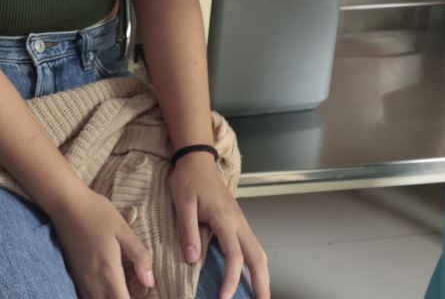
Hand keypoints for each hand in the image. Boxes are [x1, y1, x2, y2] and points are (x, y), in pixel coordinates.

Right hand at [50, 187, 155, 298]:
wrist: (65, 203)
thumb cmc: (96, 213)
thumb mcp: (123, 230)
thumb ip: (139, 256)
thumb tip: (150, 282)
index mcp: (109, 272)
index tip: (145, 295)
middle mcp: (93, 282)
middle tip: (133, 291)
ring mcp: (81, 279)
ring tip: (121, 290)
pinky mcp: (74, 274)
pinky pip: (86, 296)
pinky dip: (98, 297)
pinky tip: (106, 288)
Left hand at [170, 155, 270, 298]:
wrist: (197, 159)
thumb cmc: (188, 179)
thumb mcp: (182, 203)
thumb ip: (188, 231)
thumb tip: (193, 259)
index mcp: (225, 219)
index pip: (235, 255)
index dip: (232, 278)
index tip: (225, 297)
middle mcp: (238, 222)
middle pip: (258, 257)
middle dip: (262, 283)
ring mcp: (241, 222)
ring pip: (259, 252)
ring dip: (262, 275)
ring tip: (261, 295)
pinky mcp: (238, 222)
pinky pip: (252, 247)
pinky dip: (256, 264)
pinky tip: (251, 276)